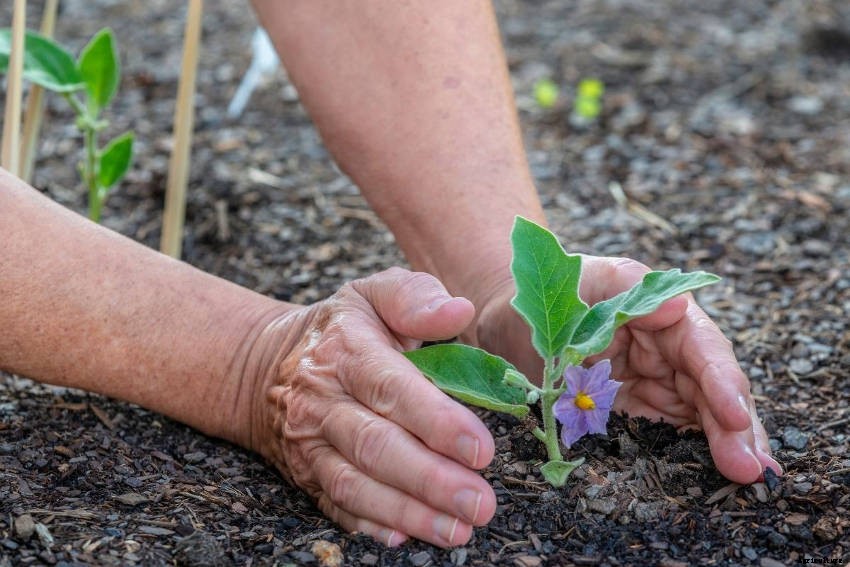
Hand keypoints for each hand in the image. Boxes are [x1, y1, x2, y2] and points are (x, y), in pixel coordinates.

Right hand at [248, 268, 496, 547]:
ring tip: (458, 529)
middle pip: (376, 445)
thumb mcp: (373, 295)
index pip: (391, 388)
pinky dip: (369, 524)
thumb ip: (416, 298)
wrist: (265, 366)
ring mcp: (310, 443)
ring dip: (408, 512)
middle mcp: (323, 401)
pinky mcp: (306, 474)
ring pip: (355, 484)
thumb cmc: (341, 330)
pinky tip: (405, 537)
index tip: (481, 448)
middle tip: (481, 503)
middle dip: (431, 480)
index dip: (436, 420)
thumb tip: (459, 311)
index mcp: (347, 351)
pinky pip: (335, 505)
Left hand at [472, 255, 781, 483]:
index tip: (735, 415)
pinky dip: (693, 457)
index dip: (722, 382)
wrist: (508, 319)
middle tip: (751, 468)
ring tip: (750, 477)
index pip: (702, 349)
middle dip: (735, 427)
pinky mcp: (634, 415)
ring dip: (727, 447)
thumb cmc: (544, 293)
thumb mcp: (581, 280)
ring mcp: (653, 386)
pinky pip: (668, 436)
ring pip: (700, 417)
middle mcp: (666, 352)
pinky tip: (713, 482)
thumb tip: (679, 306)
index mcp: (661, 316)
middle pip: (711, 389)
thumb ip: (625, 290)